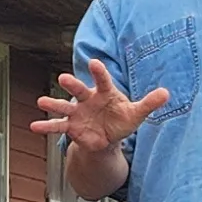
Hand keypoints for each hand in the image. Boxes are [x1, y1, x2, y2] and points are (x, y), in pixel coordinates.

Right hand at [33, 59, 169, 152]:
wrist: (108, 138)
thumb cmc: (121, 120)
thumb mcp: (136, 113)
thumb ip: (148, 103)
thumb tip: (166, 93)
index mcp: (105, 92)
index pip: (102, 80)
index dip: (99, 72)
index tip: (94, 63)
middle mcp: (88, 99)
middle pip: (79, 90)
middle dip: (72, 85)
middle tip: (63, 79)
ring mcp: (77, 112)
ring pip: (64, 106)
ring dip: (53, 103)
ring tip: (42, 101)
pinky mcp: (71, 127)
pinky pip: (58, 126)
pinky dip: (47, 126)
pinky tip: (34, 126)